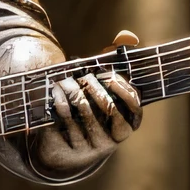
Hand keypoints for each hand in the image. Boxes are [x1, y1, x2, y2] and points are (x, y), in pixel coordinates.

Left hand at [31, 28, 142, 176]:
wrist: (62, 152)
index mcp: (125, 127)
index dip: (125, 91)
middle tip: (83, 76)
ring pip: (84, 112)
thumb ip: (114, 66)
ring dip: (74, 90)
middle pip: (108, 107)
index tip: (112, 78)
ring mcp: (91, 147)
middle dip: (94, 86)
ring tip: (64, 81)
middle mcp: (111, 141)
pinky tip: (54, 92)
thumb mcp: (101, 97)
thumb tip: (128, 37)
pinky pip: (65, 120)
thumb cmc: (88, 115)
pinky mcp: (70, 150)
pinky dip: (59, 102)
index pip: (134, 109)